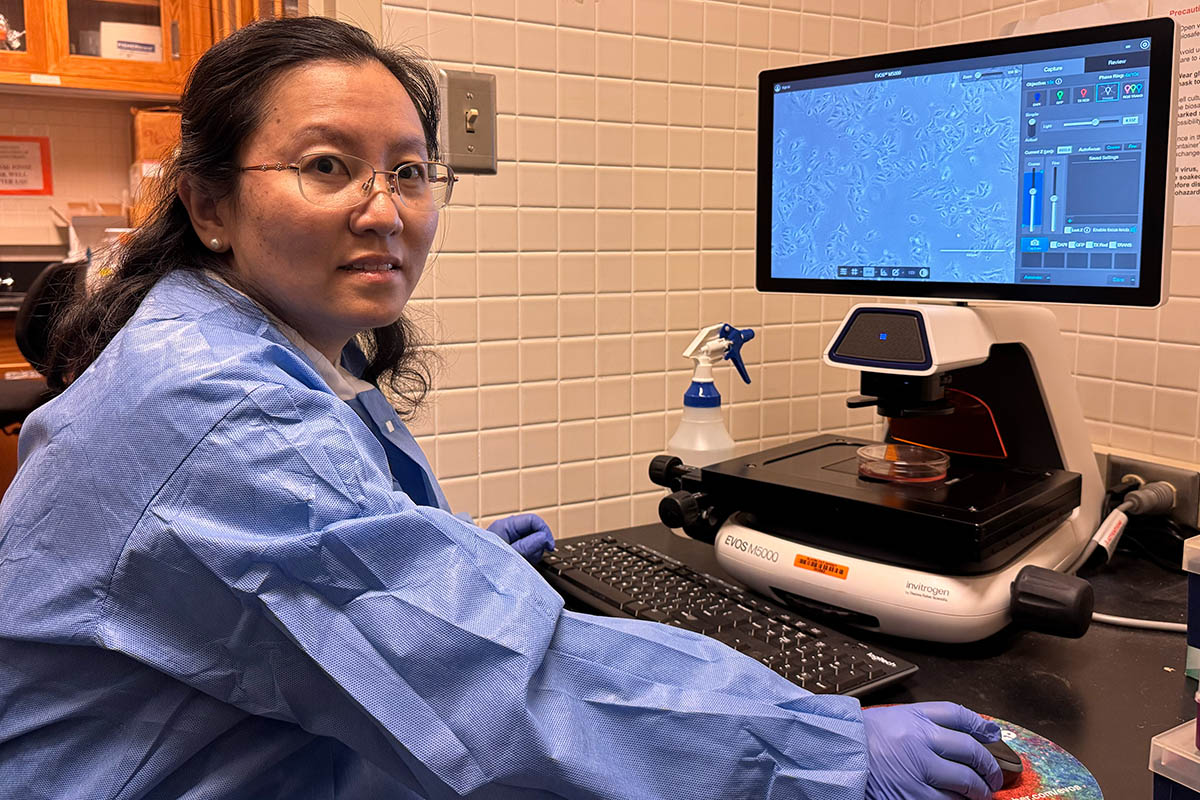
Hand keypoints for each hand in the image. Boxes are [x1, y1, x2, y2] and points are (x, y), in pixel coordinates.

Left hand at [487, 514, 555, 562]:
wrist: (472, 580)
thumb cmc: (484, 566)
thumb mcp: (510, 556)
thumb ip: (527, 546)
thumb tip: (543, 538)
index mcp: (505, 526)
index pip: (533, 520)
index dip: (544, 531)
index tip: (549, 546)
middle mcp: (507, 529)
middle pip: (534, 529)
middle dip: (538, 544)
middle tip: (532, 557)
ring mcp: (508, 538)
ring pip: (531, 539)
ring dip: (533, 551)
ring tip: (525, 562)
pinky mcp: (510, 547)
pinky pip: (526, 548)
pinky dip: (528, 555)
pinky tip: (522, 563)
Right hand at [863, 701, 1002, 799]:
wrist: (835, 756)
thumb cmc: (864, 738)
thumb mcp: (895, 717)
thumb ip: (932, 720)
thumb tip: (977, 730)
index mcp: (914, 719)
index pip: (960, 717)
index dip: (982, 727)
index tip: (994, 736)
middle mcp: (918, 742)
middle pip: (970, 752)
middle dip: (989, 767)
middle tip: (993, 776)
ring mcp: (916, 772)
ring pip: (964, 783)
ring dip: (978, 791)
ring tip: (979, 793)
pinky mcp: (910, 797)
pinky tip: (956, 799)